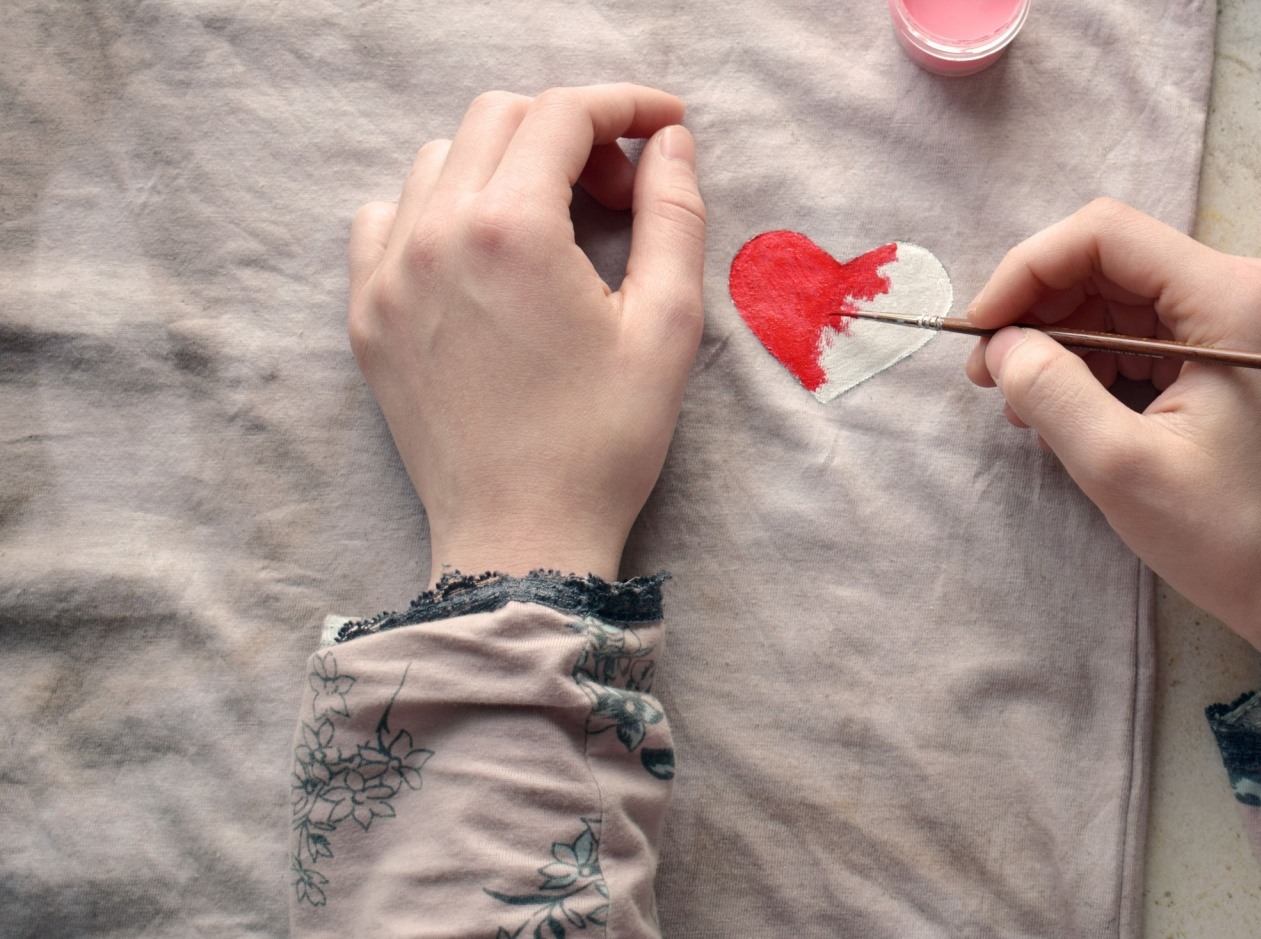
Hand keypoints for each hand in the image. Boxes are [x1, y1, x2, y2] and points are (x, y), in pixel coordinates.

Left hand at [347, 84, 706, 581]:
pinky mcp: (367, 315)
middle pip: (498, 119)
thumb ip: (672, 216)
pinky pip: (388, 217)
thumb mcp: (667, 326)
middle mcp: (435, 235)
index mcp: (511, 229)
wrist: (521, 537)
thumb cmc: (603, 442)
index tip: (667, 125)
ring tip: (557, 225)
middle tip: (623, 191)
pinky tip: (486, 254)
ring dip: (506, 165)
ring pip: (440, 160)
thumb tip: (668, 145)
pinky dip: (440, 208)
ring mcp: (387, 274)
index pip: (561, 115)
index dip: (624, 105)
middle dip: (571, 132)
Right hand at [965, 199, 1260, 647]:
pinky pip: (1145, 329)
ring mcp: (1242, 318)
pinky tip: (1063, 408)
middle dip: (1039, 308)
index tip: (980, 329)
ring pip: (1121, 294)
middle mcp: (1243, 287)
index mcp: (1230, 298)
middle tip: (987, 372)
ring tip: (1020, 402)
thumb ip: (1051, 392)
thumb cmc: (1230, 534)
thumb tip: (1000, 346)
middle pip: (1111, 259)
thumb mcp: (1122, 467)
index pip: (1104, 235)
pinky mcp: (1232, 350)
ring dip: (1061, 338)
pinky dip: (1094, 359)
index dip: (1027, 270)